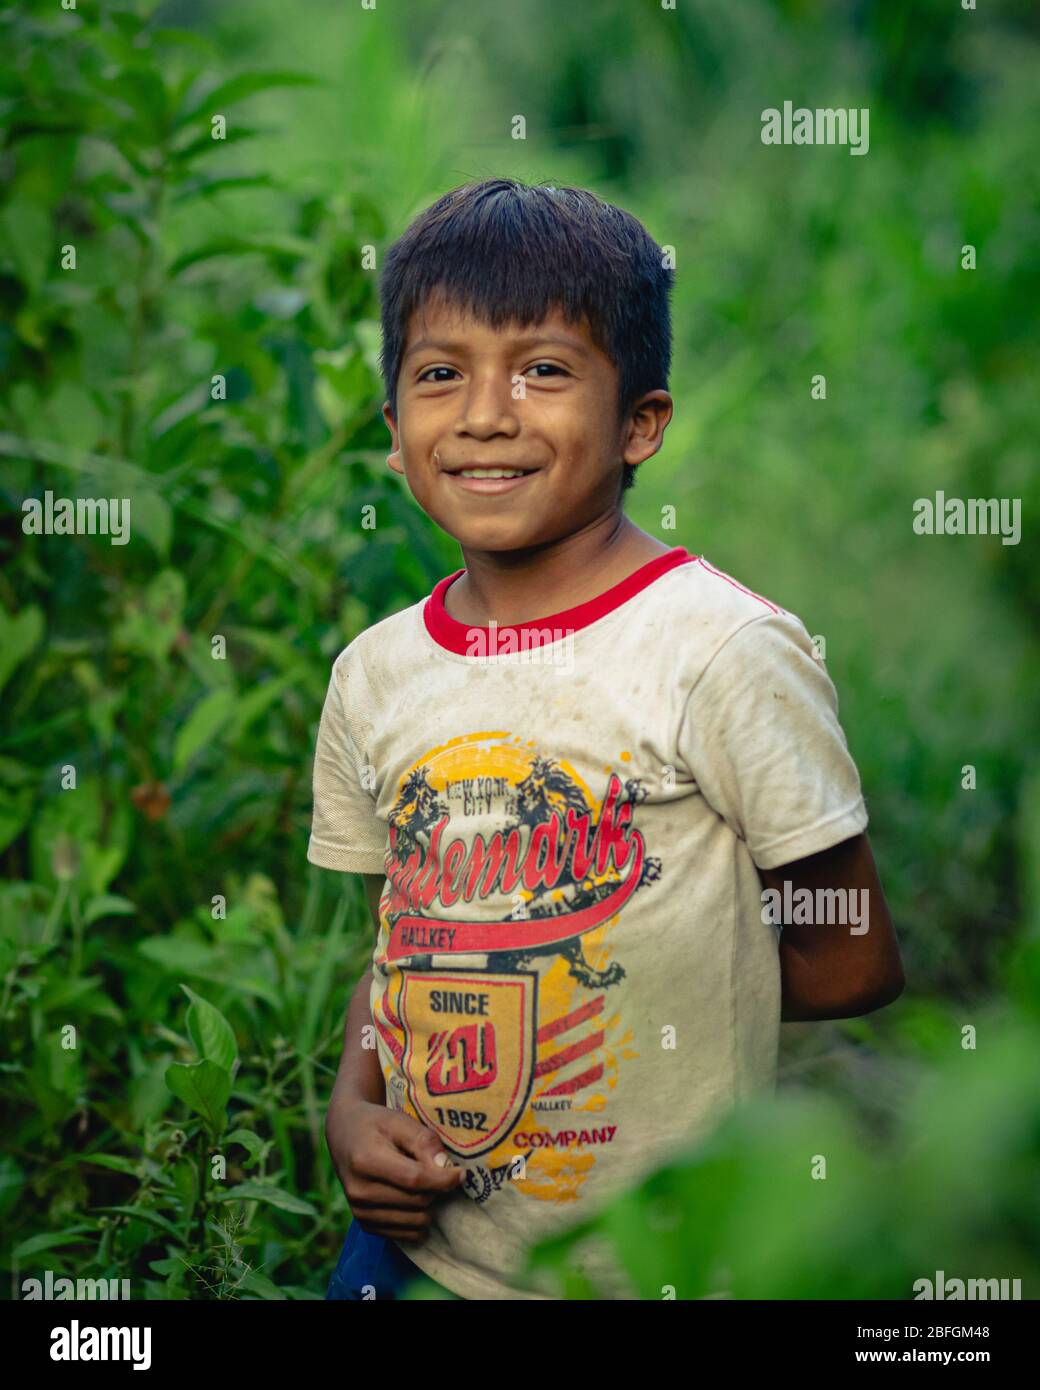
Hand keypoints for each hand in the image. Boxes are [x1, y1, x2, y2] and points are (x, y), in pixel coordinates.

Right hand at [326, 1096, 465, 1242]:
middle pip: (419, 1201)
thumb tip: (446, 1167)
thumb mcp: (399, 1121)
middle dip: (437, 1189)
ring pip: (417, 1221)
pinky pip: (408, 1235)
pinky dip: (419, 1219)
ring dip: (430, 1205)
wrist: (344, 1134)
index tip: (461, 1172)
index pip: (415, 1180)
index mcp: (366, 1161)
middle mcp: (359, 1192)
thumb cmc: (376, 1124)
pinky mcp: (366, 1225)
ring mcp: (360, 1212)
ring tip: (426, 1183)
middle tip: (440, 1172)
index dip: (444, 1179)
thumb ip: (424, 1141)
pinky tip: (415, 1198)